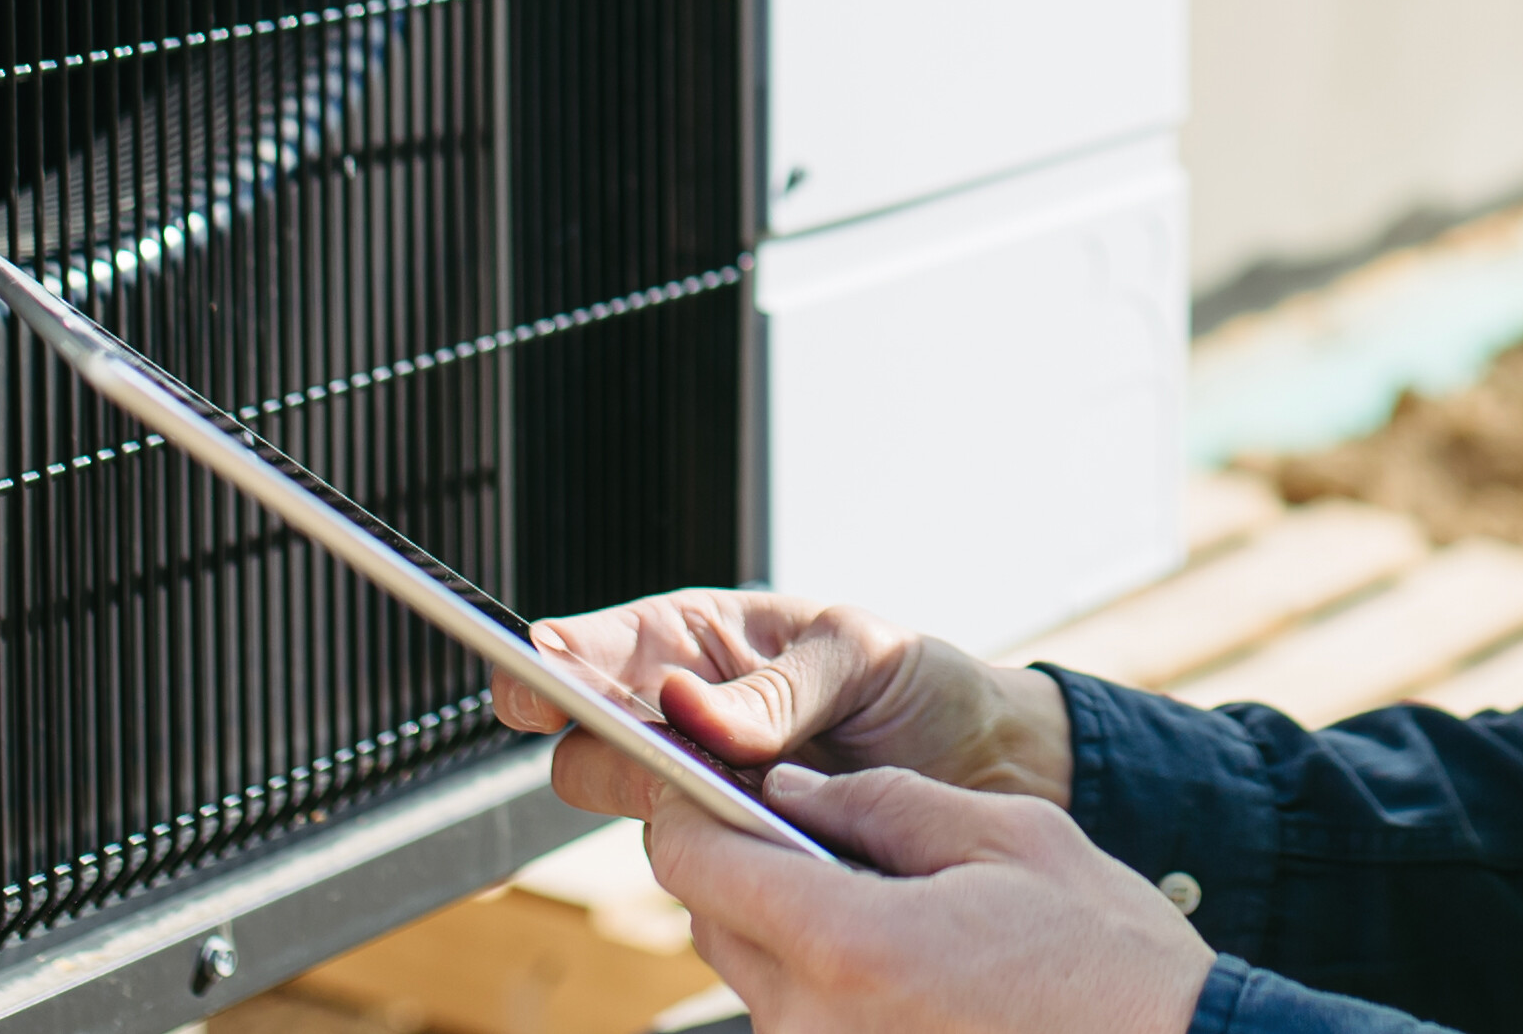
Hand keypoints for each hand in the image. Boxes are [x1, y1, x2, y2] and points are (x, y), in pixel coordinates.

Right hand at [493, 588, 1076, 817]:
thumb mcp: (858, 657)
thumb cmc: (915, 687)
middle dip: (607, 753)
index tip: (536, 670)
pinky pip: (702, 877)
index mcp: (696, 645)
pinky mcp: (738, 862)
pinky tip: (789, 843)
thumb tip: (694, 708)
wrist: (986, 767)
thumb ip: (776, 687)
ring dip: (686, 816)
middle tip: (662, 751)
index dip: (551, 661)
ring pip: (641, 822)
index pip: (594, 651)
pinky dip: (735, 866)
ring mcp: (705, 799)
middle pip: (586, 751)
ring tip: (766, 795)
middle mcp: (682, 726)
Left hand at [646, 764, 1211, 1033]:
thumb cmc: (1109, 958)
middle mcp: (815, 1023)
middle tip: (835, 838)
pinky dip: (831, 984)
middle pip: (714, 920)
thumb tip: (792, 789)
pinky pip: (803, 1022)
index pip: (694, 862)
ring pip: (757, 975)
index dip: (694, 808)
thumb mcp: (1010, 837)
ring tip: (899, 908)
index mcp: (848, 943)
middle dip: (753, 866)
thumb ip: (884, 802)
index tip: (716, 782)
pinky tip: (915, 967)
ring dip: (797, 929)